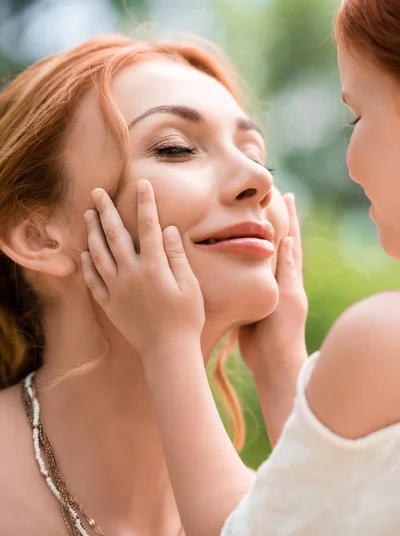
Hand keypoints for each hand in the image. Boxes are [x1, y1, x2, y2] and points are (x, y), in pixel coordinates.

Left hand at [80, 179, 204, 355]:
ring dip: (92, 232)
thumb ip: (177, 256)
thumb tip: (167, 229)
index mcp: (154, 267)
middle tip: (96, 191)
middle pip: (115, 235)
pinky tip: (85, 253)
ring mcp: (117, 289)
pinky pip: (94, 281)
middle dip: (105, 210)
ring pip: (99, 254)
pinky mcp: (110, 304)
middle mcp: (131, 274)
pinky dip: (88, 265)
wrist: (168, 351)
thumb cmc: (186, 319)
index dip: (145, 203)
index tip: (142, 184)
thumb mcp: (190, 285)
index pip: (148, 226)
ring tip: (87, 215)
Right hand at [238, 193, 307, 373]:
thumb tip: (287, 239)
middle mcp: (279, 281)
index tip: (287, 196)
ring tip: (248, 219)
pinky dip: (242, 260)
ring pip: (260, 258)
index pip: (291, 241)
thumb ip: (286, 269)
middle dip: (275, 223)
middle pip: (277, 245)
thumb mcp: (287, 295)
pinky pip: (246, 274)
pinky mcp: (251, 300)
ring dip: (257, 239)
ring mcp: (265, 290)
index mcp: (290, 277)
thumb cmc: (282, 328)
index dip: (290, 219)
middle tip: (269, 201)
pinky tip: (230, 252)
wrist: (271, 359)